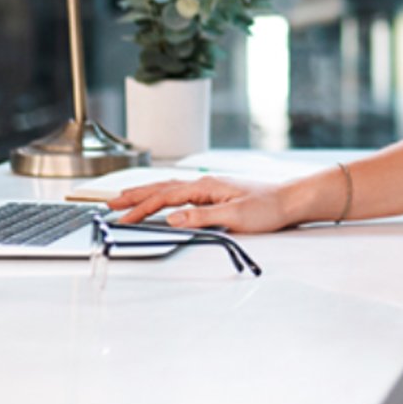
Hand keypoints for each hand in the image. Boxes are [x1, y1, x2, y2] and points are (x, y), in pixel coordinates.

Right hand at [107, 175, 293, 233]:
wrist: (291, 201)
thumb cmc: (269, 207)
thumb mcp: (235, 215)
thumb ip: (202, 217)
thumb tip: (173, 218)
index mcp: (206, 187)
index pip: (165, 197)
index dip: (142, 208)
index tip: (124, 218)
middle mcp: (205, 184)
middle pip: (162, 188)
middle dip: (135, 196)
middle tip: (111, 204)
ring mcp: (210, 188)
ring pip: (170, 189)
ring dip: (147, 194)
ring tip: (127, 199)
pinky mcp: (216, 196)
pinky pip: (181, 194)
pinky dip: (164, 196)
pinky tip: (160, 200)